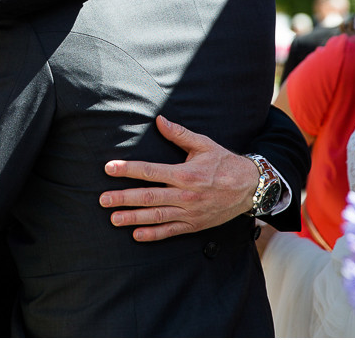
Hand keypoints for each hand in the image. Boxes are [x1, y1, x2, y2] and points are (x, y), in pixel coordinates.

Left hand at [99, 115, 258, 240]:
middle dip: (123, 198)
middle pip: (148, 197)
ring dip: (133, 218)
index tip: (109, 168)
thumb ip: (179, 134)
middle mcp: (186, 195)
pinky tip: (136, 234)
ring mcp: (190, 213)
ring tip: (113, 218)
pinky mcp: (194, 225)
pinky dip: (153, 234)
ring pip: (156, 216)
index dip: (128, 169)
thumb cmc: (225, 163)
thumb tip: (159, 120)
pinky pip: (171, 231)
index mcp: (186, 174)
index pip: (151, 171)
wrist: (251, 188)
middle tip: (103, 199)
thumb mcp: (204, 144)